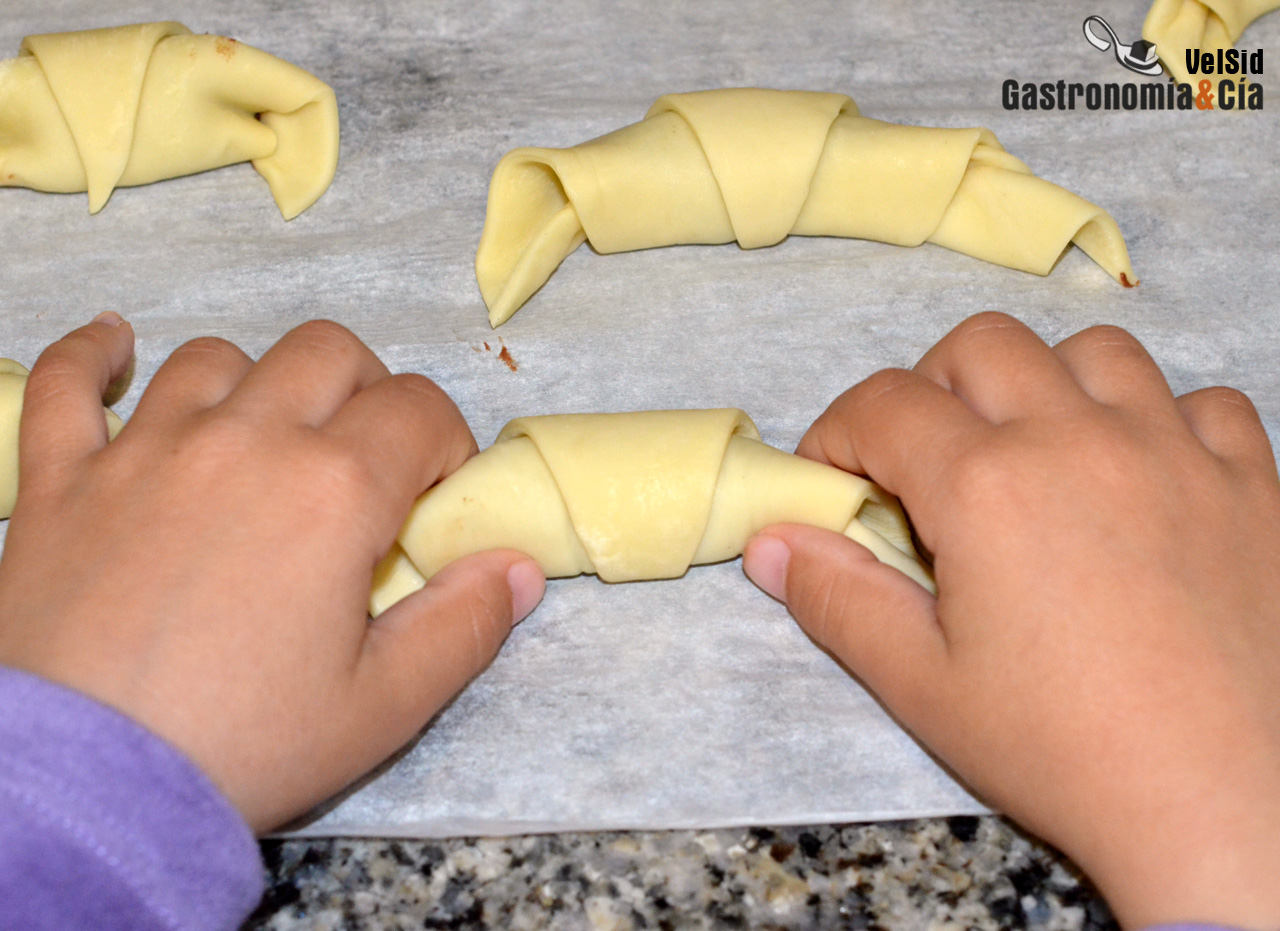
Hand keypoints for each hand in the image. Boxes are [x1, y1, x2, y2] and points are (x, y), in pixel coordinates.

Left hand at [0, 314, 545, 831]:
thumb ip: (464, 625)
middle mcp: (246, 441)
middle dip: (367, 393)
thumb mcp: (383, 705)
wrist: (85, 786)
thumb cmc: (242, 746)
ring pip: (217, 358)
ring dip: (257, 383)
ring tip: (264, 438)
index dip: (447, 445)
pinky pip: (65, 383)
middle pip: (328, 353)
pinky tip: (113, 347)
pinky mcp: (62, 479)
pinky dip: (92, 355)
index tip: (435, 500)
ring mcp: (145, 451)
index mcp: (335, 490)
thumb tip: (519, 566)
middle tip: (364, 464)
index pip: (421, 409)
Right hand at [744, 312, 1279, 929]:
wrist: (1230, 807)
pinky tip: (1142, 480)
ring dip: (1045, 386)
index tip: (834, 480)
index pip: (882, 404)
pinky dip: (1159, 421)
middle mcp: (1080, 440)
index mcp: (986, 486)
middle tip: (927, 465)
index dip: (837, 434)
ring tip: (1035, 456)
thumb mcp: (920, 685)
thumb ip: (835, 598)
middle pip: (981, 346)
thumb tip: (770, 541)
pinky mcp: (1254, 482)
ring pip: (1094, 352)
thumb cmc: (1066, 752)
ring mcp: (1177, 452)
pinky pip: (1201, 403)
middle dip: (931, 390)